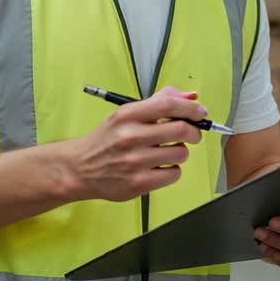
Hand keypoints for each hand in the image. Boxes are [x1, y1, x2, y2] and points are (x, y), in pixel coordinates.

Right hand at [59, 86, 205, 201]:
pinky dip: (173, 170)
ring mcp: (135, 162)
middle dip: (193, 132)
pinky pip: (174, 174)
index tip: (200, 112)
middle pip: (181, 130)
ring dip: (180, 152)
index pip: (168, 105)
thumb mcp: (126, 114)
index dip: (191, 108)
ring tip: (167, 152)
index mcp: (127, 115)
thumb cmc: (107, 140)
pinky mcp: (138, 183)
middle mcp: (130, 137)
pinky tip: (160, 167)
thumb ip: (158, 102)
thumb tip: (189, 97)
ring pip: (180, 153)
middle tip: (191, 134)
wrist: (80, 168)